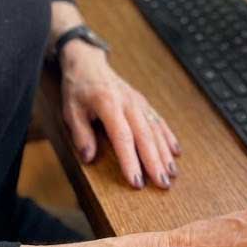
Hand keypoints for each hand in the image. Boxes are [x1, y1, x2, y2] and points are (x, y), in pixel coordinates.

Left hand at [59, 40, 181, 188]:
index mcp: (108, 103)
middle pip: (144, 135)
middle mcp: (128, 103)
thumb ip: (80, 134)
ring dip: (164, 152)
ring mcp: (138, 102)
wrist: (89, 63)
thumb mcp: (70, 110)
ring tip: (172, 173)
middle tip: (162, 184)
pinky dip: (168, 136)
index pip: (122, 136)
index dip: (130, 160)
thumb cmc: (78, 88)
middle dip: (155, 161)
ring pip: (155, 129)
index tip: (136, 181)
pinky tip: (175, 152)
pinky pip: (158, 120)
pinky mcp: (143, 102)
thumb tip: (89, 157)